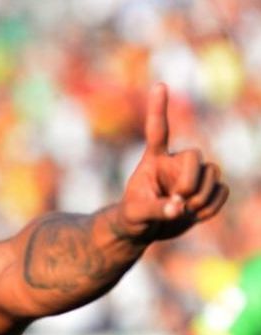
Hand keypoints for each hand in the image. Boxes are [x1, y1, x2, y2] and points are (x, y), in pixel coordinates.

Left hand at [116, 83, 227, 241]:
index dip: (159, 108)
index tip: (159, 85)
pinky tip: (196, 214)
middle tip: (179, 200)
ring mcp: (194, 173)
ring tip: (184, 210)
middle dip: (190, 181)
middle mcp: (175, 160)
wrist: (145, 229)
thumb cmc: (132, 217)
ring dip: (201, 198)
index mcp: (153, 159)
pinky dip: (212, 207)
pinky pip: (222, 191)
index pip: (158, 131)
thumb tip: (180, 208)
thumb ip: (156, 210)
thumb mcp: (135, 215)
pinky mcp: (208, 186)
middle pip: (196, 156)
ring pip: (213, 174)